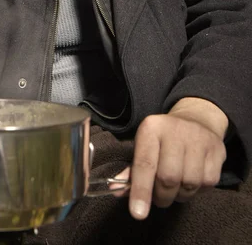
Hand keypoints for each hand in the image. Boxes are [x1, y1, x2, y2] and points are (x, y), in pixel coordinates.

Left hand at [111, 98, 227, 219]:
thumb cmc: (163, 140)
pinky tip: (191, 179)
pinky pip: (207, 184)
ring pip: (189, 183)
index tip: (138, 213)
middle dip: (162, 196)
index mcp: (152, 128)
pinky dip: (197, 190)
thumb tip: (116, 190)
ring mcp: (199, 139)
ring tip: (175, 187)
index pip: (145, 163)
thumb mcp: (144, 147)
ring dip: (180, 195)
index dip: (141, 190)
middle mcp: (176, 130)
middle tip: (159, 196)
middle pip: (168, 178)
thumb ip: (131, 171)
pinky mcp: (217, 150)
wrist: (196, 120)